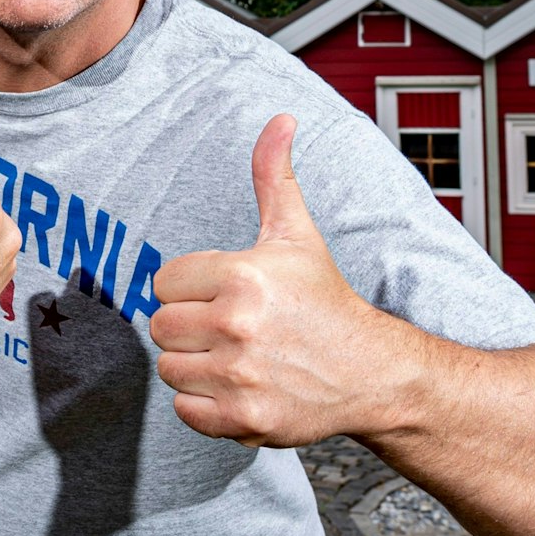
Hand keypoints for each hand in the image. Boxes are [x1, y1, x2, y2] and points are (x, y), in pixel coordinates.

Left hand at [150, 115, 390, 446]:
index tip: (226, 295)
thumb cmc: (325, 301)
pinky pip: (184, 411)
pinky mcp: (244, 417)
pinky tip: (240, 387)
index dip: (190, 289)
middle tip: (232, 329)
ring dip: (195, 367)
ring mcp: (241, 375)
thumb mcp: (296, 235)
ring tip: (238, 357)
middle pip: (160, 326)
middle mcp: (238, 325)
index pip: (163, 282)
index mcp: (241, 276)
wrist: (374, 372)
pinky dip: (205, 405)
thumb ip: (273, 177)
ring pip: (169, 368)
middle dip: (190, 327)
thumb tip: (280, 118)